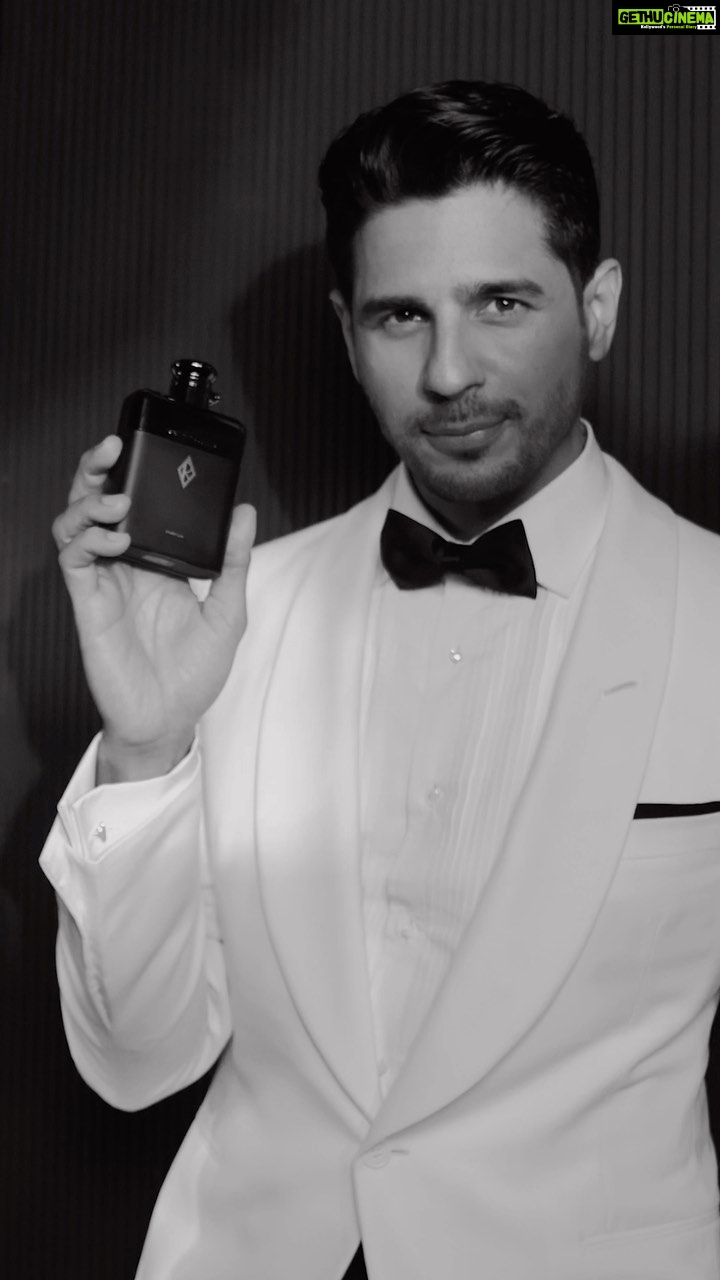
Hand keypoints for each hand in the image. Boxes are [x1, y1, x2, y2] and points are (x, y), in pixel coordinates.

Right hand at [53, 435, 255, 781]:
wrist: (170, 720)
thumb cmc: (194, 673)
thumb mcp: (228, 612)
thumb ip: (233, 562)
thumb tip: (245, 512)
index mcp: (156, 561)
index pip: (135, 504)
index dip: (132, 473)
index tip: (149, 446)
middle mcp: (125, 566)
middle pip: (95, 503)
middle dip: (96, 470)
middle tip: (112, 445)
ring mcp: (104, 584)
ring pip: (74, 525)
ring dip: (89, 503)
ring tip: (117, 500)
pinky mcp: (89, 605)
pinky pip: (75, 562)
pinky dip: (90, 542)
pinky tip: (116, 540)